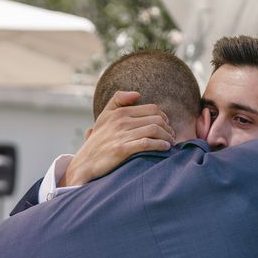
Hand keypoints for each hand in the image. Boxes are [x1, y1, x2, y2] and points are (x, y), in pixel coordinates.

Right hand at [60, 91, 174, 186]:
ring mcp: (121, 135)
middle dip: (168, 128)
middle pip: (156, 119)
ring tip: (170, 143)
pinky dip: (160, 145)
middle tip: (172, 136)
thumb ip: (117, 101)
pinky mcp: (122, 149)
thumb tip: (137, 94)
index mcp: (119, 112)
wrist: (85, 163)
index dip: (164, 117)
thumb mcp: (103, 117)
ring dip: (167, 137)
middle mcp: (121, 121)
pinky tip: (165, 148)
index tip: (167, 126)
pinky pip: (147, 143)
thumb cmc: (98, 141)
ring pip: (154, 130)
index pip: (152, 108)